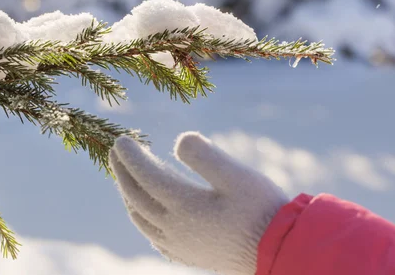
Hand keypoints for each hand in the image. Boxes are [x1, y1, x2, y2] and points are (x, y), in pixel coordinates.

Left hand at [110, 132, 287, 274]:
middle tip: (115, 151)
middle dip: (123, 172)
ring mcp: (180, 244)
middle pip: (136, 197)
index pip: (146, 176)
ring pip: (141, 218)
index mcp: (184, 205)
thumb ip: (205, 156)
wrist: (279, 254)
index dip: (131, 156)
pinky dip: (141, 219)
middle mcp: (174, 227)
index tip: (121, 139)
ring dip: (128, 195)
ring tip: (125, 178)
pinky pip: (153, 236)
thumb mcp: (237, 176)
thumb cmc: (262, 211)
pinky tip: (146, 216)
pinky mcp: (189, 255)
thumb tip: (178, 140)